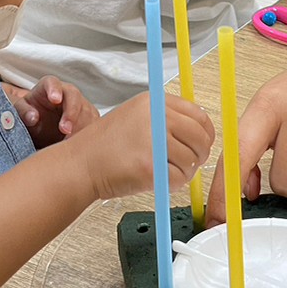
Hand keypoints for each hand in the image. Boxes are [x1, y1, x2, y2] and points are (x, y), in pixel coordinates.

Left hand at [6, 76, 98, 146]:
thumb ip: (23, 111)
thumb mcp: (19, 112)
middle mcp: (67, 92)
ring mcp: (80, 104)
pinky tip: (79, 146)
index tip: (55, 99)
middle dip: (71, 113)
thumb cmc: (30, 115)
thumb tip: (33, 117)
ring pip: (87, 112)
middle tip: (65, 130)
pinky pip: (94, 126)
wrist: (41, 127)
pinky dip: (87, 136)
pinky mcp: (89, 118)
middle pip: (74, 97)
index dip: (55, 89)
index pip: (52, 83)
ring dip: (81, 127)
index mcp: (48, 86)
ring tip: (69, 142)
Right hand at [71, 93, 214, 201]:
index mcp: (153, 102)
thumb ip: (165, 119)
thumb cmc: (106, 145)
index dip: (205, 132)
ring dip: (183, 171)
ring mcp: (153, 142)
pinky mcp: (151, 168)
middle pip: (200, 137)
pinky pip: (179, 179)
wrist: (81, 164)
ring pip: (191, 161)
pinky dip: (173, 184)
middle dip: (200, 154)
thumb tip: (199, 132)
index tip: (203, 143)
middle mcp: (155, 117)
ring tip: (164, 172)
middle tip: (190, 163)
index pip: (198, 114)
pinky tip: (157, 180)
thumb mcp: (135, 117)